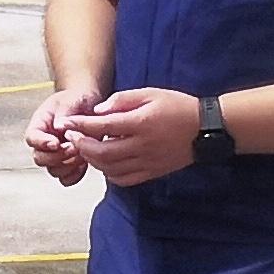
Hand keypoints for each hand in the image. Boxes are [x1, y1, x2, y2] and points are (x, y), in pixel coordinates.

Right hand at [23, 88, 97, 187]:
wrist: (90, 104)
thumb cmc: (77, 98)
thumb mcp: (72, 98)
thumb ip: (65, 112)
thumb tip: (58, 126)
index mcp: (40, 124)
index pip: (31, 138)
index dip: (41, 143)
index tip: (55, 143)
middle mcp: (45, 142)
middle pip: (40, 158)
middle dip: (57, 157)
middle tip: (73, 147)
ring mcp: (57, 155)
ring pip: (54, 170)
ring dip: (68, 166)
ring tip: (82, 153)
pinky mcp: (70, 163)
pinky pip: (68, 178)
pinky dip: (76, 175)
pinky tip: (85, 163)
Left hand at [58, 86, 203, 186]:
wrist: (206, 129)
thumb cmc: (178, 107)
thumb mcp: (150, 93)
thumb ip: (122, 100)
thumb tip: (97, 111)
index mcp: (141, 123)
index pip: (102, 126)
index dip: (80, 125)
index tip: (67, 122)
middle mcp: (142, 145)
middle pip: (102, 152)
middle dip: (82, 146)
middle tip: (74, 137)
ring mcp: (148, 162)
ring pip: (110, 169)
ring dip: (93, 160)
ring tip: (87, 149)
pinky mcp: (152, 173)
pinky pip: (124, 179)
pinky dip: (109, 174)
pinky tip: (105, 164)